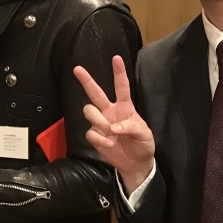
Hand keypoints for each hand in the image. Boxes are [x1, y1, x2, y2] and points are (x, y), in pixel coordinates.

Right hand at [73, 56, 154, 192]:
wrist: (135, 163)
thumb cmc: (143, 144)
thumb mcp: (145, 134)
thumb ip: (132, 127)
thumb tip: (114, 127)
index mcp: (125, 107)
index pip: (121, 87)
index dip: (119, 72)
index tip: (116, 58)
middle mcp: (110, 112)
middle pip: (95, 93)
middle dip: (86, 80)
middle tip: (77, 69)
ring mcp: (101, 123)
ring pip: (89, 111)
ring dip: (98, 120)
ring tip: (110, 132)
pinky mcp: (95, 136)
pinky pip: (90, 132)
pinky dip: (99, 139)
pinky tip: (109, 144)